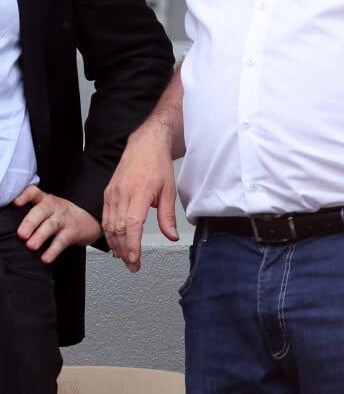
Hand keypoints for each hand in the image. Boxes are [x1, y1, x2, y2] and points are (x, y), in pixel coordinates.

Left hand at [14, 185, 101, 263]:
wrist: (88, 218)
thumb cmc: (61, 215)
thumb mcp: (47, 208)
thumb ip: (31, 211)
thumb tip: (8, 222)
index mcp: (45, 200)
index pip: (34, 193)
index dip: (25, 196)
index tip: (15, 203)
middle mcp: (54, 207)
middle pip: (41, 211)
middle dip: (30, 222)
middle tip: (21, 234)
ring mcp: (64, 219)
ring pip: (51, 225)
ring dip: (40, 236)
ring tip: (31, 246)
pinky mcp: (72, 232)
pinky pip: (62, 241)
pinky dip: (53, 250)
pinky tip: (46, 258)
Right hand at [102, 124, 178, 272]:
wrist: (145, 145)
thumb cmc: (157, 164)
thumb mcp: (169, 190)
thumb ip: (168, 216)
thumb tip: (171, 235)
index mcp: (139, 191)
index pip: (132, 225)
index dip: (132, 245)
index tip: (135, 260)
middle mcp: (123, 193)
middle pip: (118, 229)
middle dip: (124, 251)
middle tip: (133, 265)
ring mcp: (113, 193)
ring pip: (109, 225)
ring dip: (115, 244)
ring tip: (125, 257)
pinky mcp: (108, 193)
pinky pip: (105, 217)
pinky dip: (109, 233)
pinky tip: (116, 242)